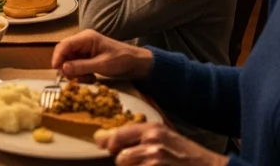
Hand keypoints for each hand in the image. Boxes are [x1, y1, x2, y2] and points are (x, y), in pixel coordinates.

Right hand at [51, 29, 153, 79]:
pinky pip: (76, 65)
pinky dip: (80, 73)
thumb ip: (82, 66)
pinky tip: (90, 77)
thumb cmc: (122, 60)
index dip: (57, 56)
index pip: (64, 45)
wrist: (136, 63)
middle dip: (67, 67)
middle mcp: (82, 42)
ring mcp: (84, 49)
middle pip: (65, 53)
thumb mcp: (102, 65)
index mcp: (86, 38)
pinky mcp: (86, 57)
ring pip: (69, 61)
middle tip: (74, 78)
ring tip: (87, 78)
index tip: (55, 69)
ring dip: (75, 72)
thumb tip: (63, 69)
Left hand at [96, 123, 228, 165]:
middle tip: (136, 162)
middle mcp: (152, 142)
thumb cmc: (187, 153)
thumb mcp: (164, 136)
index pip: (118, 134)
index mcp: (152, 129)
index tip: (102, 145)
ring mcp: (155, 160)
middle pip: (119, 157)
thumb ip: (139, 136)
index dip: (107, 142)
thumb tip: (106, 140)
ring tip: (148, 165)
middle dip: (123, 162)